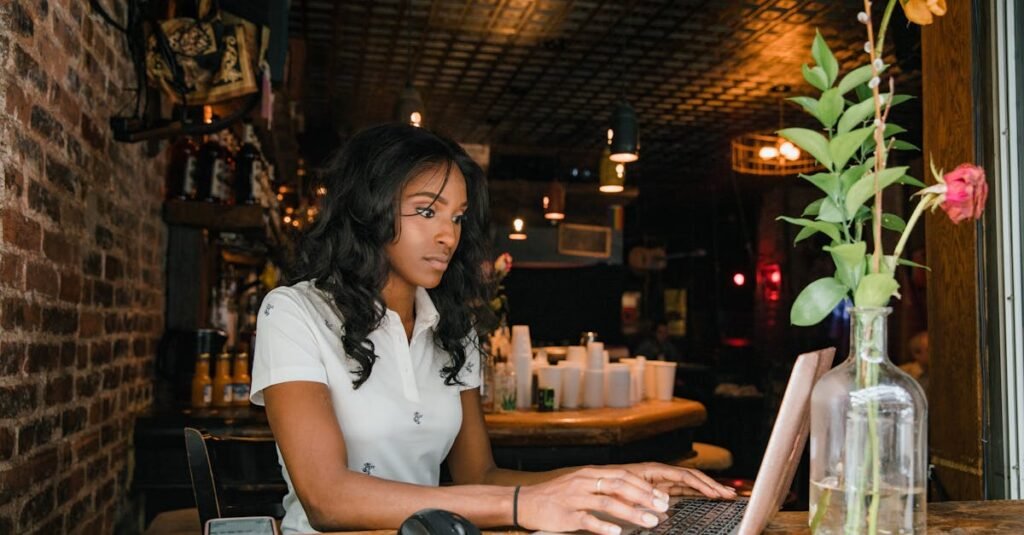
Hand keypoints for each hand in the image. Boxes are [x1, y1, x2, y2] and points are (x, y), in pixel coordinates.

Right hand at [516, 466, 670, 534]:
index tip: (661, 497)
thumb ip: (603, 489)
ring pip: (608, 503)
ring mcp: (574, 498)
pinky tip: (616, 533)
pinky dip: (603, 526)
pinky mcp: (566, 515)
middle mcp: (584, 482)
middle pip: (619, 486)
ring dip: (631, 512)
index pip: (623, 476)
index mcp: (590, 473)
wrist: (525, 502)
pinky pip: (587, 520)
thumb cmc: (556, 496)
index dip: (644, 487)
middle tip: (661, 509)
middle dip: (644, 498)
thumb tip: (632, 498)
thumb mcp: (581, 485)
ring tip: (648, 522)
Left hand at [615, 462, 736, 499]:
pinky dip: (696, 491)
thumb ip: (644, 498)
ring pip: (688, 483)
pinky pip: (681, 488)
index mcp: (653, 470)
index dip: (702, 485)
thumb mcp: (625, 493)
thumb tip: (663, 506)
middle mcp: (659, 473)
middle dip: (711, 485)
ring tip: (724, 495)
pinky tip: (705, 496)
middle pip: (692, 478)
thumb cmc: (608, 486)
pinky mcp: (658, 488)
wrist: (592, 485)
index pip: (685, 476)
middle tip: (729, 495)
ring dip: (707, 488)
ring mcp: (659, 480)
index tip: (716, 494)